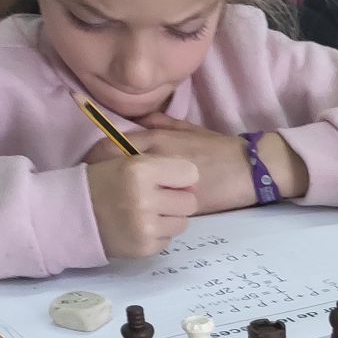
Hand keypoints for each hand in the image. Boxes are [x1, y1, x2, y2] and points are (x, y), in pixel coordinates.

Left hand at [85, 114, 308, 211]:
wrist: (248, 170)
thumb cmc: (220, 149)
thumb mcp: (189, 130)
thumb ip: (161, 124)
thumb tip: (137, 121)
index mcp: (156, 139)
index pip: (110, 144)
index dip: (94, 156)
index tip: (88, 164)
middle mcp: (155, 158)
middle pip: (113, 168)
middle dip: (99, 178)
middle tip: (91, 188)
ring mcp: (164, 183)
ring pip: (130, 191)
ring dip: (118, 198)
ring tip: (109, 204)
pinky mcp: (176, 204)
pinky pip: (150, 209)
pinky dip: (139, 212)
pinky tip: (134, 215)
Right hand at [85, 154, 198, 258]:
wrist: (71, 213)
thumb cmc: (103, 182)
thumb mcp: (126, 160)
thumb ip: (162, 164)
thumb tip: (194, 181)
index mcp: (140, 169)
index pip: (189, 173)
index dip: (179, 176)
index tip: (166, 179)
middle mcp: (144, 198)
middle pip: (190, 202)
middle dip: (176, 199)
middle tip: (155, 198)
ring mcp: (145, 226)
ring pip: (182, 222)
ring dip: (168, 218)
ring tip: (145, 213)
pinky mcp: (145, 247)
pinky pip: (168, 239)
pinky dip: (157, 234)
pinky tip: (138, 226)